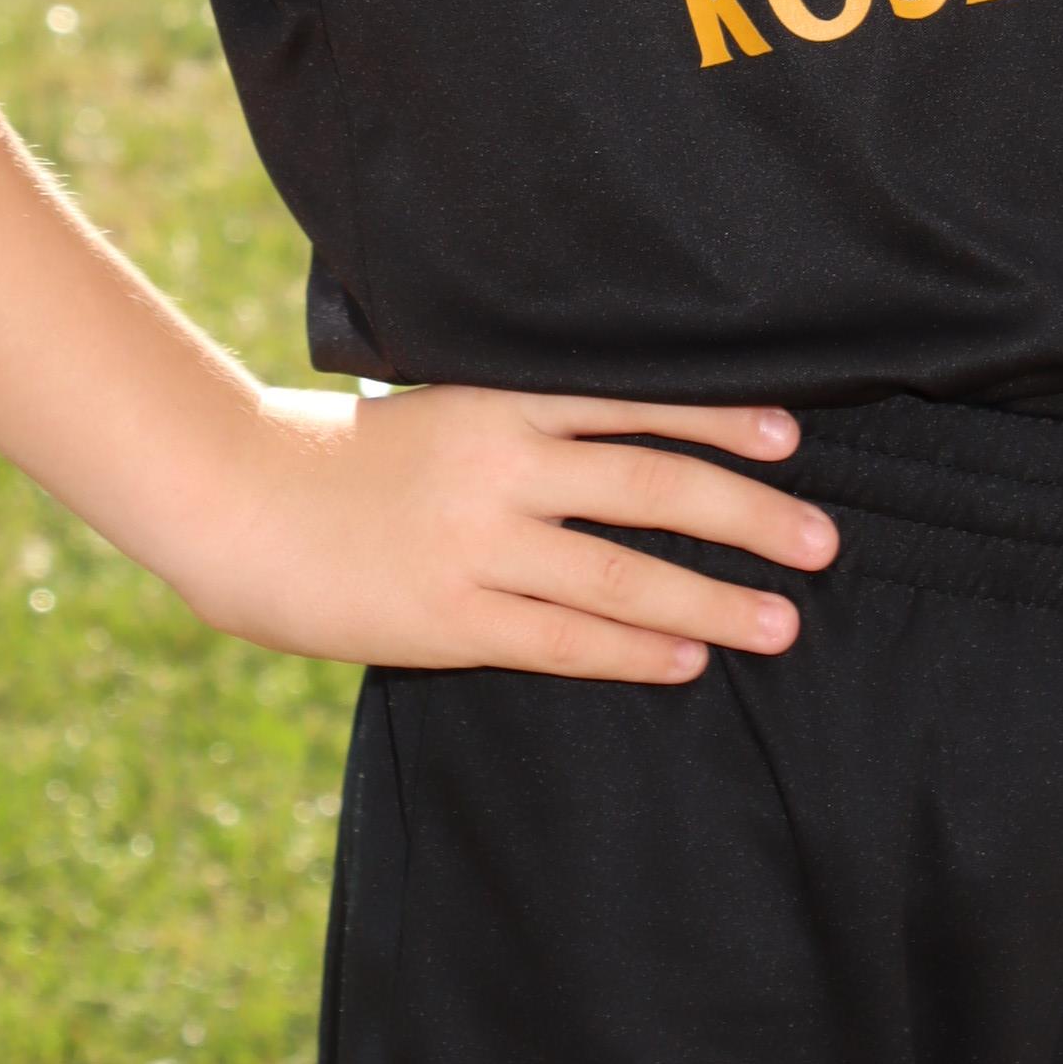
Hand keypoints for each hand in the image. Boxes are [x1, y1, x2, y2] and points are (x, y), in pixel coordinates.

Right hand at [193, 381, 837, 679]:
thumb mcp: (435, 408)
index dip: (719, 422)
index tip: (791, 438)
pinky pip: (563, 639)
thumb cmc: (339, 456)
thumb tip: (613, 442)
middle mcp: (502, 466)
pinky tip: (687, 659)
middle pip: (652, 485)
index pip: (635, 406)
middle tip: (824, 541)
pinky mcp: (451, 618)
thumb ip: (516, 424)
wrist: (237, 501)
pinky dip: (633, 650)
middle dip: (748, 514)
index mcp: (500, 403)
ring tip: (782, 622)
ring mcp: (478, 545)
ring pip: (621, 573)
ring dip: (711, 599)